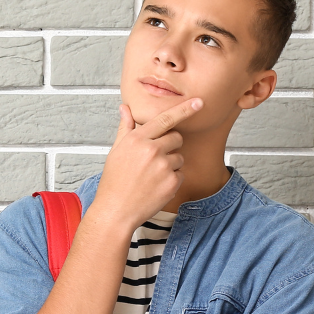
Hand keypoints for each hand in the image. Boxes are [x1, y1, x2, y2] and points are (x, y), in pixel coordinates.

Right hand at [90, 96, 202, 231]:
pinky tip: (155, 188)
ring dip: (171, 165)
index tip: (198, 102)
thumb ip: (126, 128)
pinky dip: (171, 181)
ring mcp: (163, 167)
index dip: (184, 109)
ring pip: (179, 158)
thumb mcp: (116, 151)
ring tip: (151, 177)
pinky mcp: (171, 183)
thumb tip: (125, 108)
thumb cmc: (114, 181)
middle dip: (171, 145)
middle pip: (177, 137)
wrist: (115, 211)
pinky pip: (180, 175)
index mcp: (137, 139)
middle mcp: (151, 150)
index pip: (165, 118)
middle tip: (155, 160)